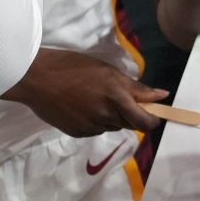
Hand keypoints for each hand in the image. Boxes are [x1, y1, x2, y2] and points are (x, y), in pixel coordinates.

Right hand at [7, 49, 164, 135]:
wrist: (36, 79)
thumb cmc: (73, 67)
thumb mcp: (107, 71)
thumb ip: (136, 87)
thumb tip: (163, 96)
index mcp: (116, 96)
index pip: (145, 121)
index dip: (152, 120)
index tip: (153, 114)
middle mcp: (106, 115)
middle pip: (130, 124)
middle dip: (131, 115)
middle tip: (118, 99)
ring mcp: (91, 126)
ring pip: (112, 126)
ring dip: (111, 117)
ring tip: (94, 99)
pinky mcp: (78, 133)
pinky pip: (95, 130)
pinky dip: (95, 122)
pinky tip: (82, 107)